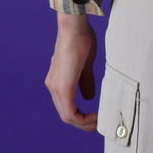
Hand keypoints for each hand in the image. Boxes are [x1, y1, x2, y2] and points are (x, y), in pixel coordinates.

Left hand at [44, 14, 98, 131]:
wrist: (74, 27)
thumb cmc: (81, 40)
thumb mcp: (85, 65)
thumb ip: (85, 82)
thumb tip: (88, 97)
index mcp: (57, 81)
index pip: (67, 106)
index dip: (81, 116)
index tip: (96, 117)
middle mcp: (53, 87)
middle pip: (66, 115)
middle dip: (83, 124)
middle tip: (99, 125)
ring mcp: (55, 88)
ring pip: (67, 116)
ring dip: (84, 124)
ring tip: (99, 123)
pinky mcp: (62, 88)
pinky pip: (70, 113)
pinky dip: (83, 119)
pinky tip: (95, 117)